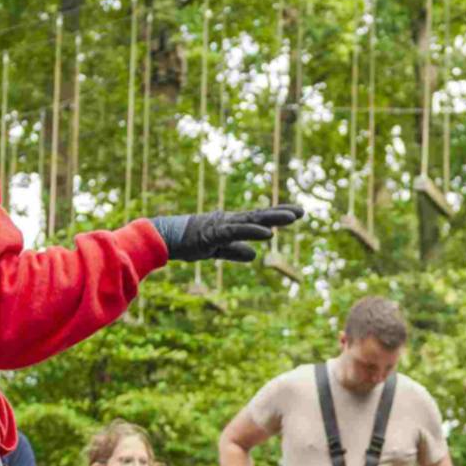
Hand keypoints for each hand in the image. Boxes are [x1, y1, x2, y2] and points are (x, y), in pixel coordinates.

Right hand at [151, 206, 301, 263]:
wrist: (163, 239)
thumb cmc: (186, 242)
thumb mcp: (216, 250)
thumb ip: (234, 251)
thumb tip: (254, 254)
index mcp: (229, 224)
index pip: (257, 218)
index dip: (276, 215)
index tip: (297, 212)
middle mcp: (228, 220)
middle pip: (259, 215)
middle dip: (280, 213)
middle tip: (302, 212)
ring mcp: (221, 225)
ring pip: (251, 220)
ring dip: (272, 218)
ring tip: (292, 218)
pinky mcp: (214, 233)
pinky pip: (237, 232)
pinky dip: (253, 231)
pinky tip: (268, 233)